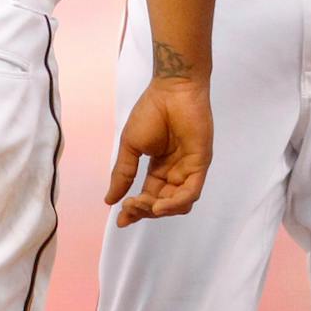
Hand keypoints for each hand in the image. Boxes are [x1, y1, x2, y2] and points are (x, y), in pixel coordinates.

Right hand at [106, 75, 212, 227]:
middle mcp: (175, 171)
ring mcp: (189, 169)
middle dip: (143, 210)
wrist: (171, 90)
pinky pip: (191, 192)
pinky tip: (159, 205)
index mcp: (159, 167)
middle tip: (128, 207)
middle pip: (162, 203)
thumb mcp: (130, 146)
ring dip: (159, 209)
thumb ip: (122, 173)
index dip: (136, 210)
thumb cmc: (151, 111)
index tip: (120, 220)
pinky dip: (175, 203)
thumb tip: (109, 199)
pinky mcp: (200, 164)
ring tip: (142, 204)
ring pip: (178, 203)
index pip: (150, 196)